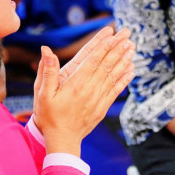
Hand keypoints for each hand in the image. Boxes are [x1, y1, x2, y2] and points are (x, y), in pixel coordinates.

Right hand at [32, 26, 134, 154]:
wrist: (62, 140)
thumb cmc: (49, 116)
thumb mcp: (42, 94)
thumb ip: (47, 71)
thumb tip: (46, 50)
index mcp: (75, 84)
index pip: (93, 60)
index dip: (103, 46)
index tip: (113, 34)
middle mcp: (90, 89)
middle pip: (106, 64)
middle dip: (117, 48)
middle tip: (127, 34)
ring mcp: (98, 98)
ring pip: (114, 75)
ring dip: (124, 60)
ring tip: (132, 47)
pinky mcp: (103, 106)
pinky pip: (116, 89)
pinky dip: (124, 78)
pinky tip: (131, 69)